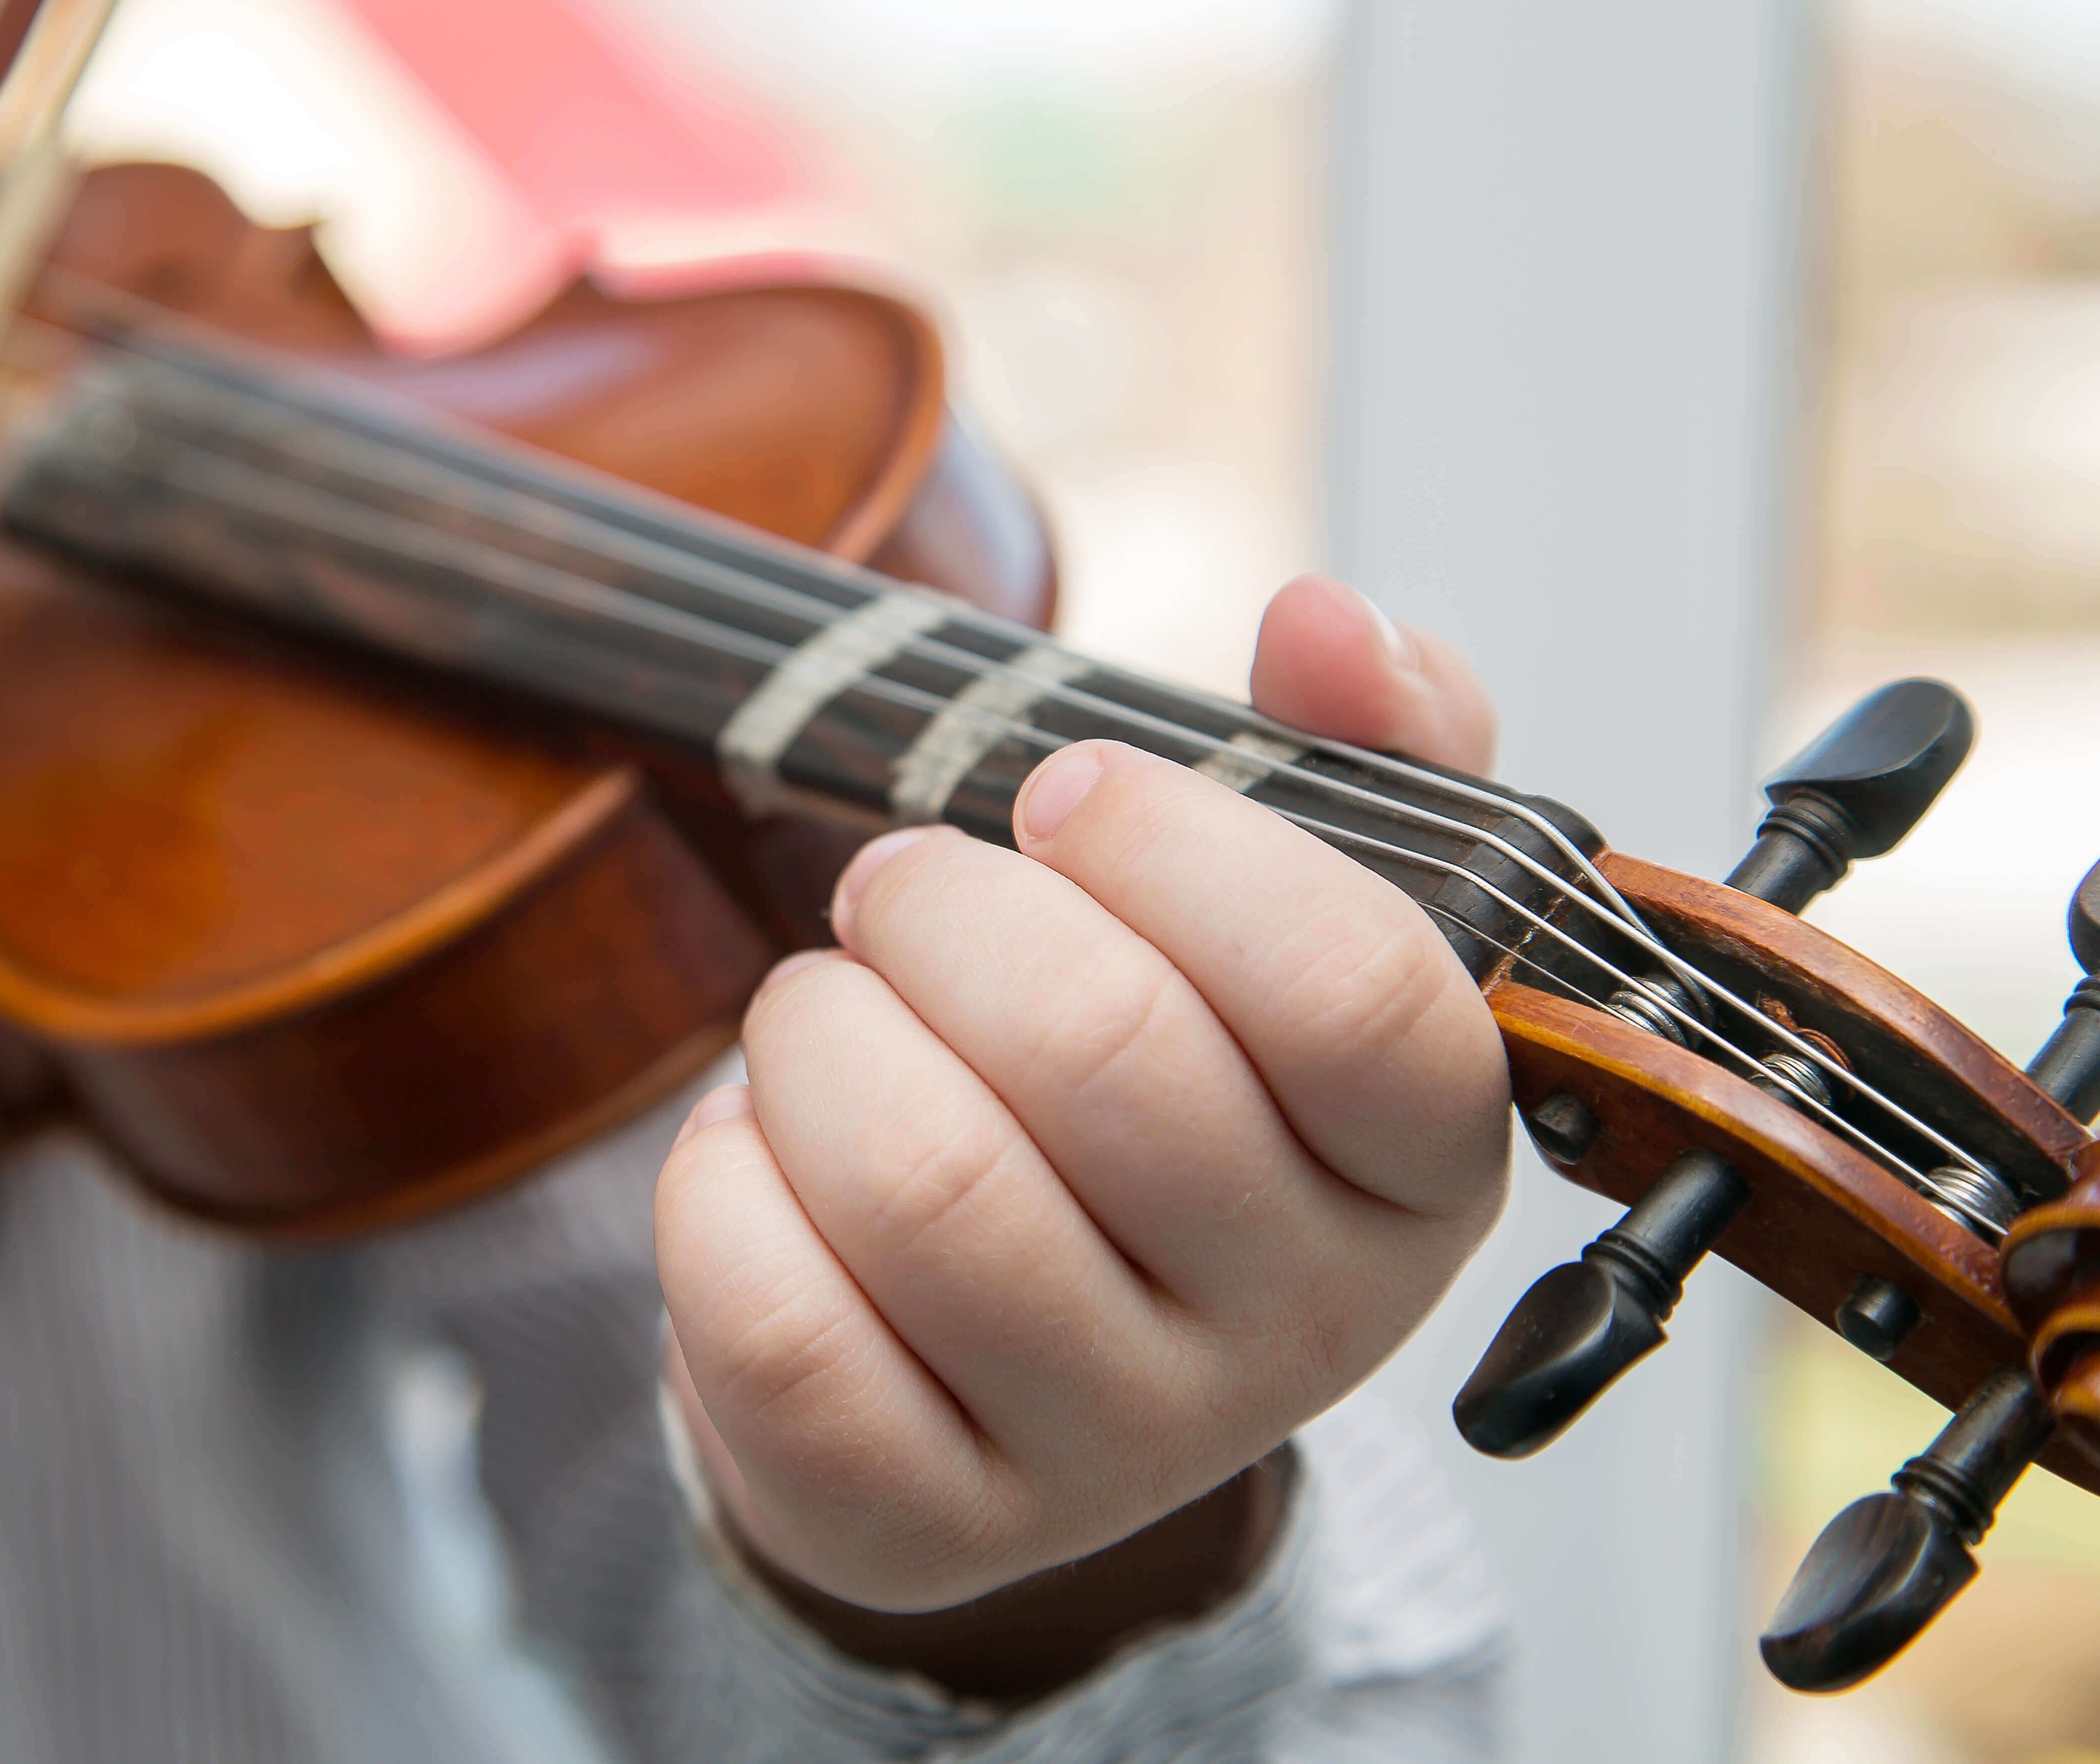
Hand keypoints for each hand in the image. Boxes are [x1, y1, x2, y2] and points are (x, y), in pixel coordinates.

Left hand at [655, 575, 1508, 1636]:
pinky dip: (726, 1185)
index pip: (1355, 990)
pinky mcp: (922, 1523)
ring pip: (923, 1184)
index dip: (1180, 846)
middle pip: (1103, 1056)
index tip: (1065, 794)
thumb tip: (1330, 622)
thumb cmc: (1145, 1084)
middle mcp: (1299, 1332)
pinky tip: (764, 1152)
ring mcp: (1114, 1449)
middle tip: (898, 890)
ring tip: (824, 1013)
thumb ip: (1344, 750)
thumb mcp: (1276, 917)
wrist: (997, 1358)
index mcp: (1420, 1168)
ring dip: (818, 1037)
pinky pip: (779, 1326)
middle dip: (943, 913)